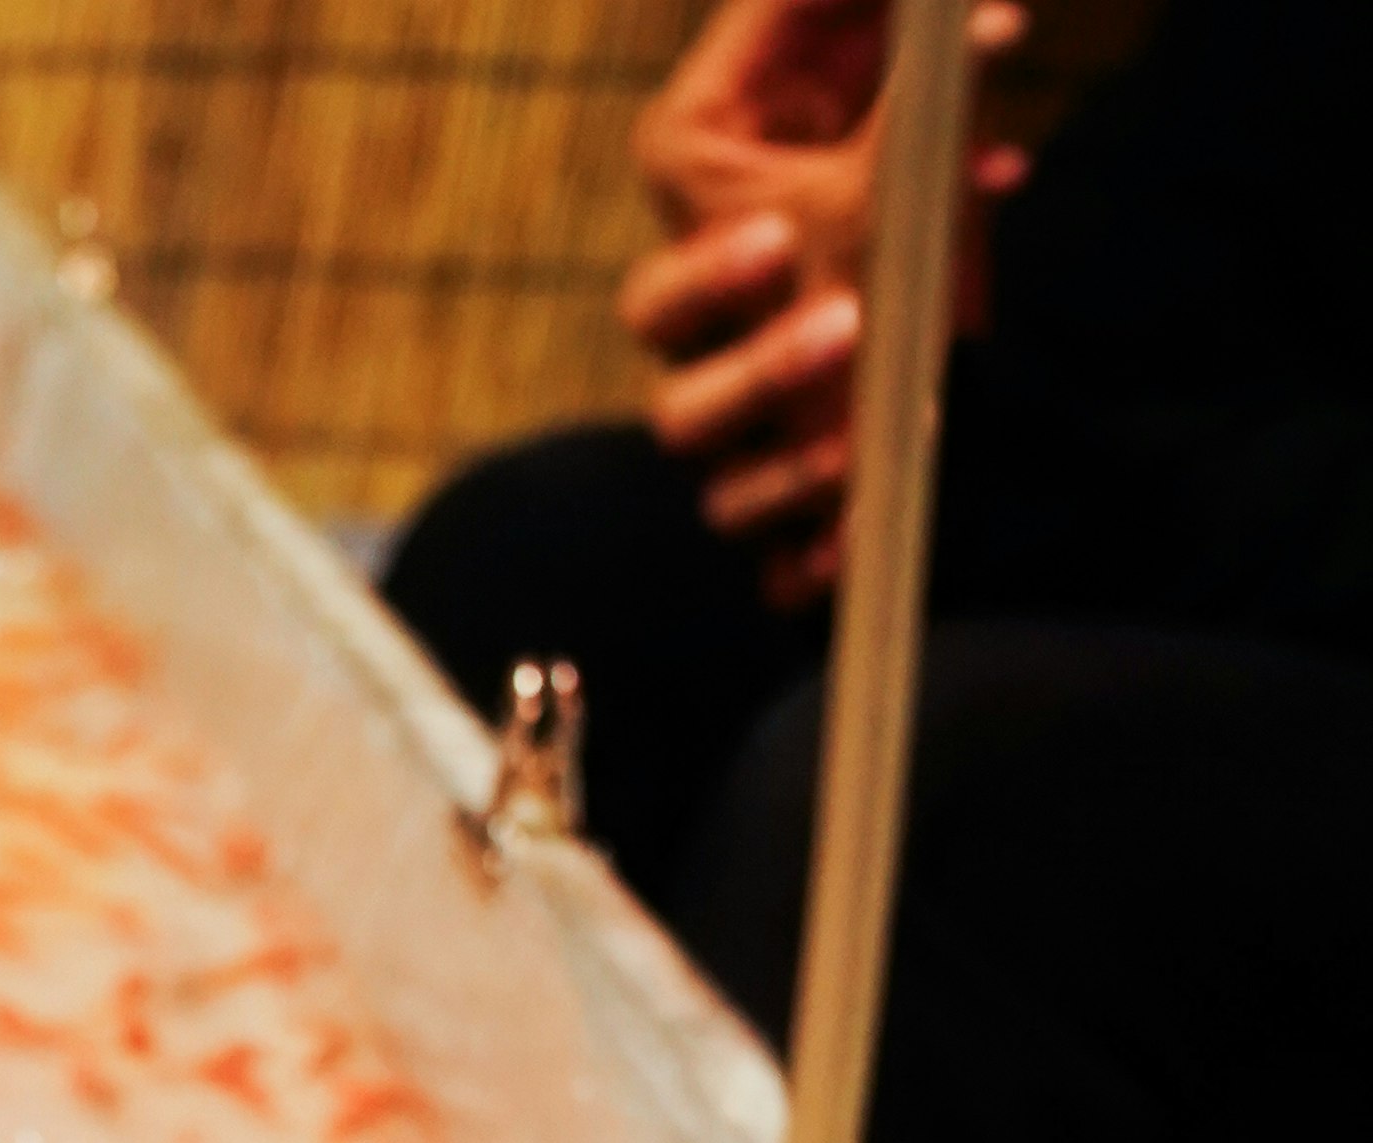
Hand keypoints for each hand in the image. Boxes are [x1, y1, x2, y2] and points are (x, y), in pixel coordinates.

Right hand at [622, 0, 1022, 597]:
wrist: (936, 278)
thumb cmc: (891, 165)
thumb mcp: (907, 111)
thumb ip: (934, 73)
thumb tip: (996, 30)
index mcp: (701, 206)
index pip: (668, 231)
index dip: (711, 264)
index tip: (780, 248)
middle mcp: (699, 317)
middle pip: (667, 356)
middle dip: (748, 359)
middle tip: (842, 330)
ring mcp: (732, 413)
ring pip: (704, 462)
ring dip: (776, 467)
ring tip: (855, 452)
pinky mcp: (783, 490)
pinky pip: (764, 564)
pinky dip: (798, 568)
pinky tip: (847, 552)